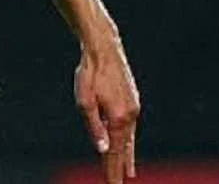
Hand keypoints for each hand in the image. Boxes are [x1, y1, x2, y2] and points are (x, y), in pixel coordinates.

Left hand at [75, 40, 140, 182]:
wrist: (104, 48)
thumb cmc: (90, 73)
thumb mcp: (85, 102)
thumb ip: (94, 127)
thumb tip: (103, 150)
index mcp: (119, 118)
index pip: (115, 153)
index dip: (113, 171)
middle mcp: (130, 115)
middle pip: (125, 148)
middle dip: (121, 168)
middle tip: (119, 183)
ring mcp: (133, 107)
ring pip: (130, 138)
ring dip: (127, 155)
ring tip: (128, 172)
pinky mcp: (132, 100)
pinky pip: (130, 127)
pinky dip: (129, 140)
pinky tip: (126, 144)